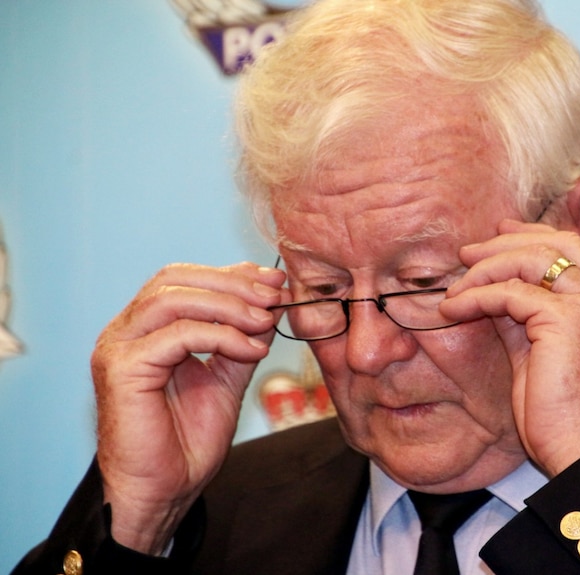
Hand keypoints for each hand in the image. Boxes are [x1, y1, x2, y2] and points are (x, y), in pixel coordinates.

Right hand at [91, 262, 284, 552]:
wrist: (165, 491)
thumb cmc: (187, 441)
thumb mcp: (226, 377)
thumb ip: (241, 339)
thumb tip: (269, 302)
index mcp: (144, 329)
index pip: (183, 279)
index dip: (230, 274)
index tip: (274, 282)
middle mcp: (125, 332)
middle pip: (175, 280)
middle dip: (232, 283)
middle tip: (274, 296)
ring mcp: (118, 348)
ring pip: (174, 300)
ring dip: (229, 305)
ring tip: (265, 321)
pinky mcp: (123, 369)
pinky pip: (177, 335)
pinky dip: (221, 336)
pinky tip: (252, 349)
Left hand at [441, 220, 579, 476]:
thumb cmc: (567, 421)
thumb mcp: (545, 358)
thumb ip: (528, 322)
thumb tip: (494, 296)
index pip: (579, 251)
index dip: (537, 237)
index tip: (501, 234)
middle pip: (558, 244)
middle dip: (507, 242)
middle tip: (468, 251)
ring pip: (533, 259)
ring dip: (487, 267)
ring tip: (456, 284)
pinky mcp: (568, 320)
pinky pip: (511, 293)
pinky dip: (477, 296)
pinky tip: (453, 309)